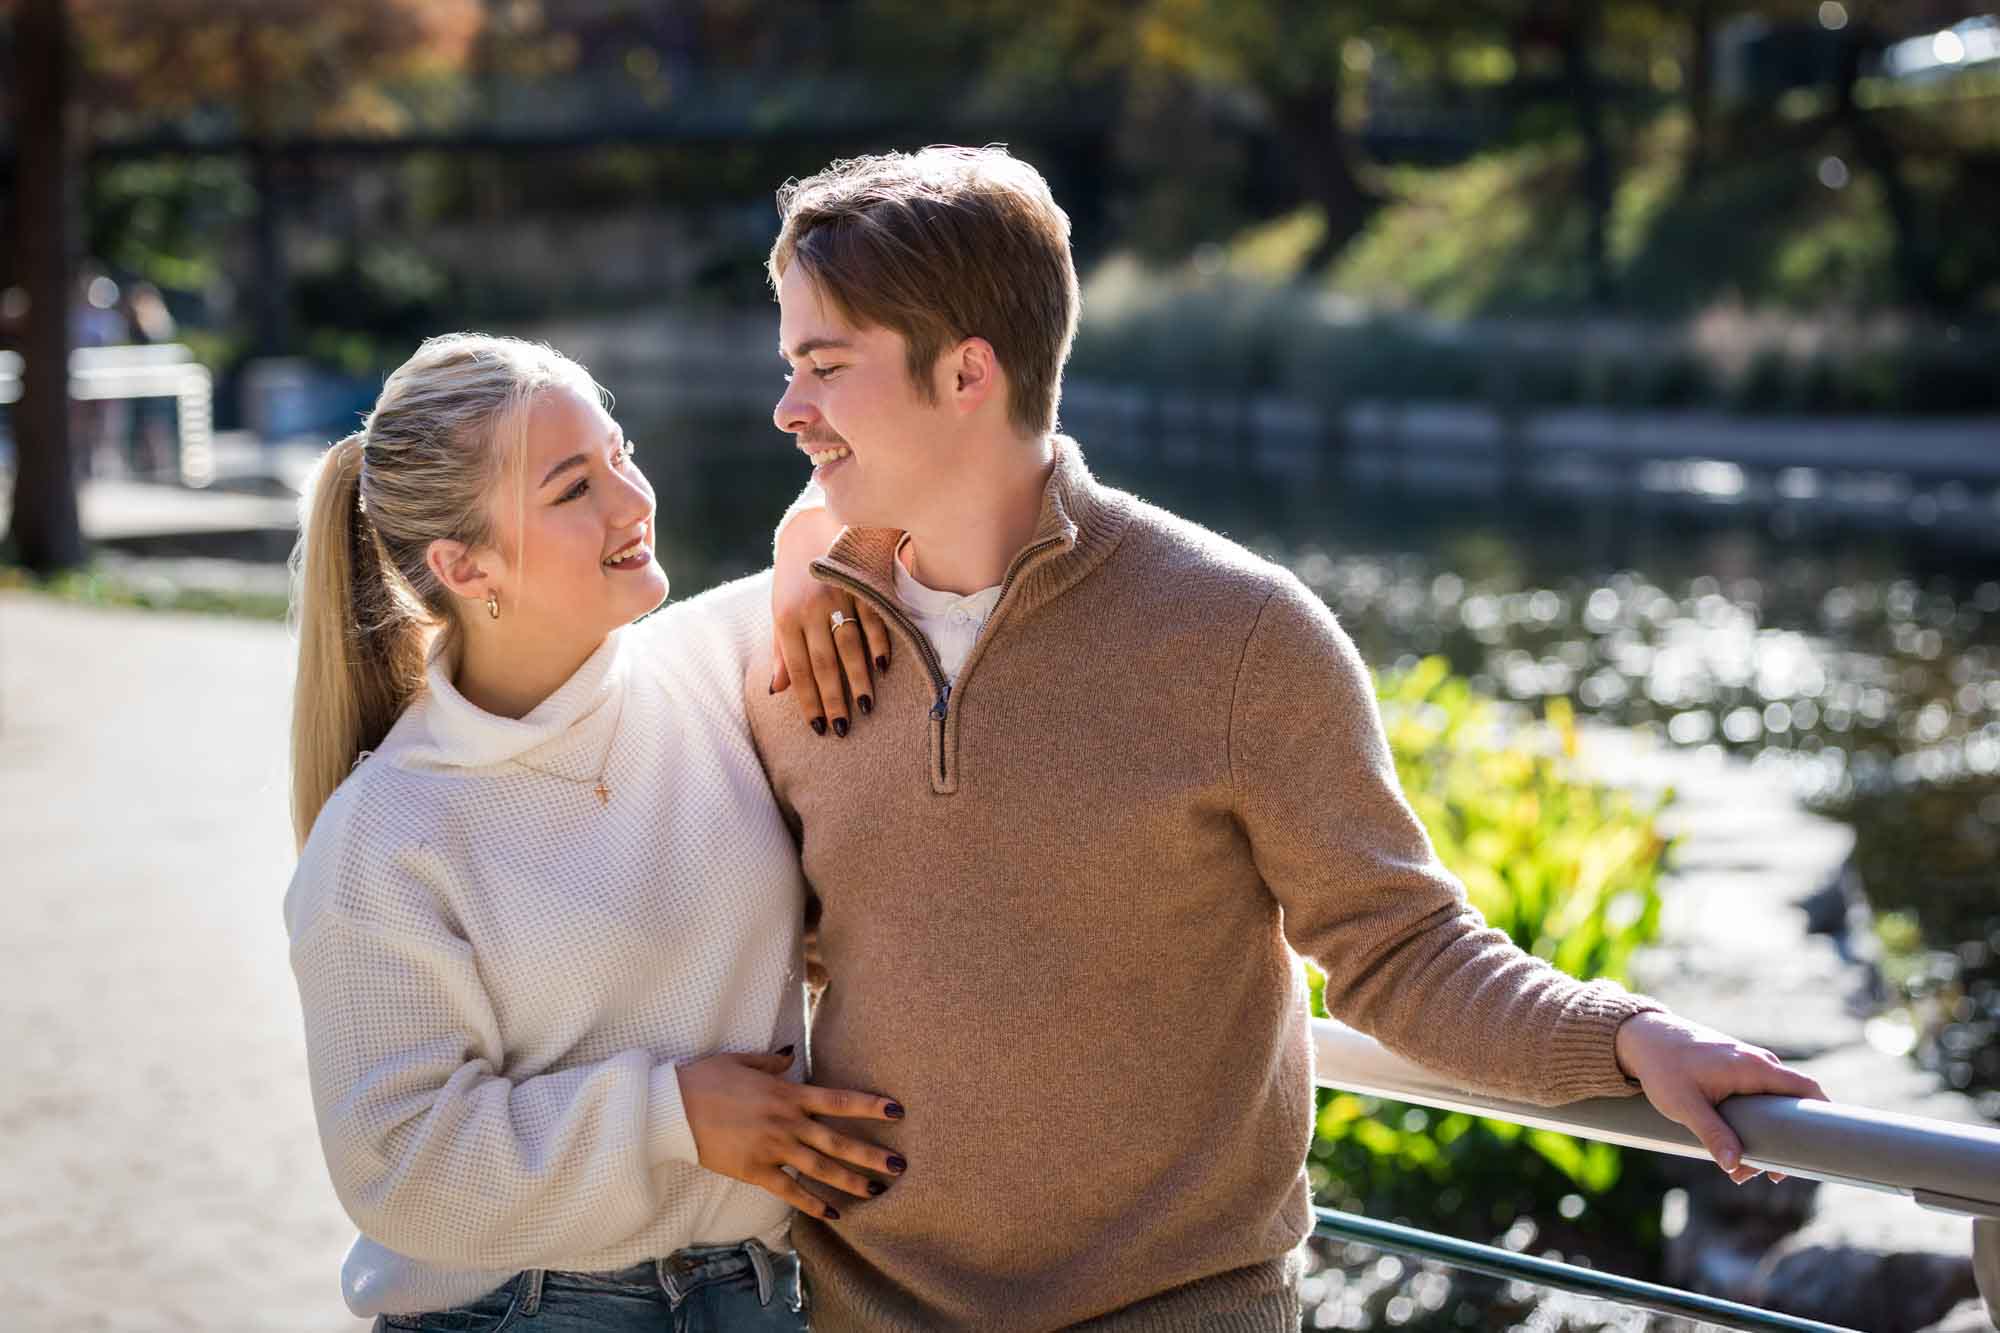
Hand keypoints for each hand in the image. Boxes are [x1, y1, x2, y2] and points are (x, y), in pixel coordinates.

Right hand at [675, 1050, 905, 1220]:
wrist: (673, 1108)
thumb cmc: (705, 1078)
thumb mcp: (742, 1059)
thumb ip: (772, 1060)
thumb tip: (792, 1054)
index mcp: (787, 1093)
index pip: (839, 1100)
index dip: (870, 1106)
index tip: (897, 1111)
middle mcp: (787, 1123)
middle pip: (838, 1141)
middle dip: (871, 1154)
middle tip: (900, 1165)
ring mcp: (772, 1149)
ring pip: (821, 1169)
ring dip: (851, 1181)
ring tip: (876, 1191)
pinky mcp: (755, 1172)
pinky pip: (791, 1191)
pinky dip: (813, 1204)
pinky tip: (834, 1214)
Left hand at [771, 506, 890, 737]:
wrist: (814, 524)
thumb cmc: (795, 577)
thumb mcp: (780, 609)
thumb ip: (782, 651)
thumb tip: (777, 692)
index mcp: (786, 617)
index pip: (798, 669)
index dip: (808, 700)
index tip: (818, 727)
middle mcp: (811, 608)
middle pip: (824, 663)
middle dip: (833, 699)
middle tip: (842, 729)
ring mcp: (839, 595)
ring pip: (850, 645)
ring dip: (858, 679)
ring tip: (865, 707)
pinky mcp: (863, 583)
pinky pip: (873, 619)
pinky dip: (879, 643)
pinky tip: (882, 667)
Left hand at [1614, 1010, 1827, 1183]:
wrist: (1640, 1037)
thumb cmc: (1662, 1067)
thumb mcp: (1685, 1104)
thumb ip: (1712, 1133)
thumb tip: (1734, 1166)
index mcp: (1754, 1066)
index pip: (1807, 1088)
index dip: (1823, 1116)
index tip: (1822, 1149)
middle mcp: (1757, 1062)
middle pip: (1790, 1104)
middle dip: (1785, 1143)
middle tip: (1769, 1175)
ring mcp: (1746, 1065)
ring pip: (1771, 1105)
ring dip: (1764, 1137)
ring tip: (1741, 1172)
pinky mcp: (1733, 1070)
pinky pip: (1755, 1098)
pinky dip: (1753, 1123)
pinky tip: (1733, 1148)